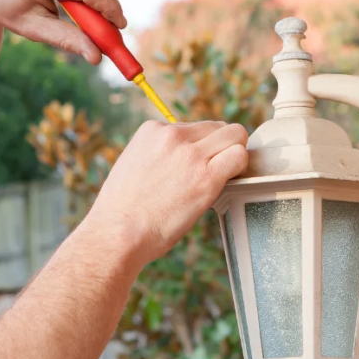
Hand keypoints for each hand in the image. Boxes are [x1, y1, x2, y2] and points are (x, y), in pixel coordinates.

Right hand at [85, 121, 249, 264]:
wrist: (118, 232)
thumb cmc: (122, 210)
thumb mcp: (133, 165)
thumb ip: (158, 155)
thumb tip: (180, 162)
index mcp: (152, 130)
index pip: (193, 127)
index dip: (199, 148)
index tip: (194, 167)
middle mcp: (173, 135)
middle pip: (217, 127)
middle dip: (221, 146)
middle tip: (218, 168)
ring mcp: (191, 155)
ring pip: (235, 135)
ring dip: (235, 153)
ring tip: (226, 174)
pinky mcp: (207, 177)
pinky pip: (239, 157)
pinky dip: (240, 168)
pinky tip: (230, 182)